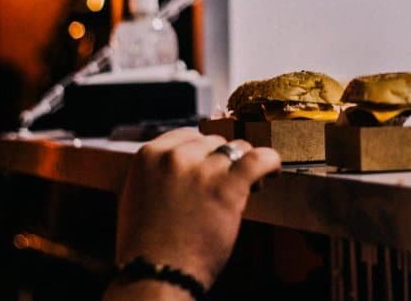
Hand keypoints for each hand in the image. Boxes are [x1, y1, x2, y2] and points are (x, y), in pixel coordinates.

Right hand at [111, 128, 281, 290]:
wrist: (156, 274)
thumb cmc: (147, 245)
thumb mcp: (139, 194)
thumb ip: (160, 172)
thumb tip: (185, 160)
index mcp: (149, 155)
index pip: (188, 135)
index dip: (203, 151)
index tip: (210, 166)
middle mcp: (174, 156)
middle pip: (213, 142)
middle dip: (222, 161)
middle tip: (225, 184)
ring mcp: (202, 169)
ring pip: (236, 149)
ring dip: (243, 166)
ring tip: (247, 186)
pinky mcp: (226, 186)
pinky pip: (259, 159)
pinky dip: (270, 162)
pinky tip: (272, 173)